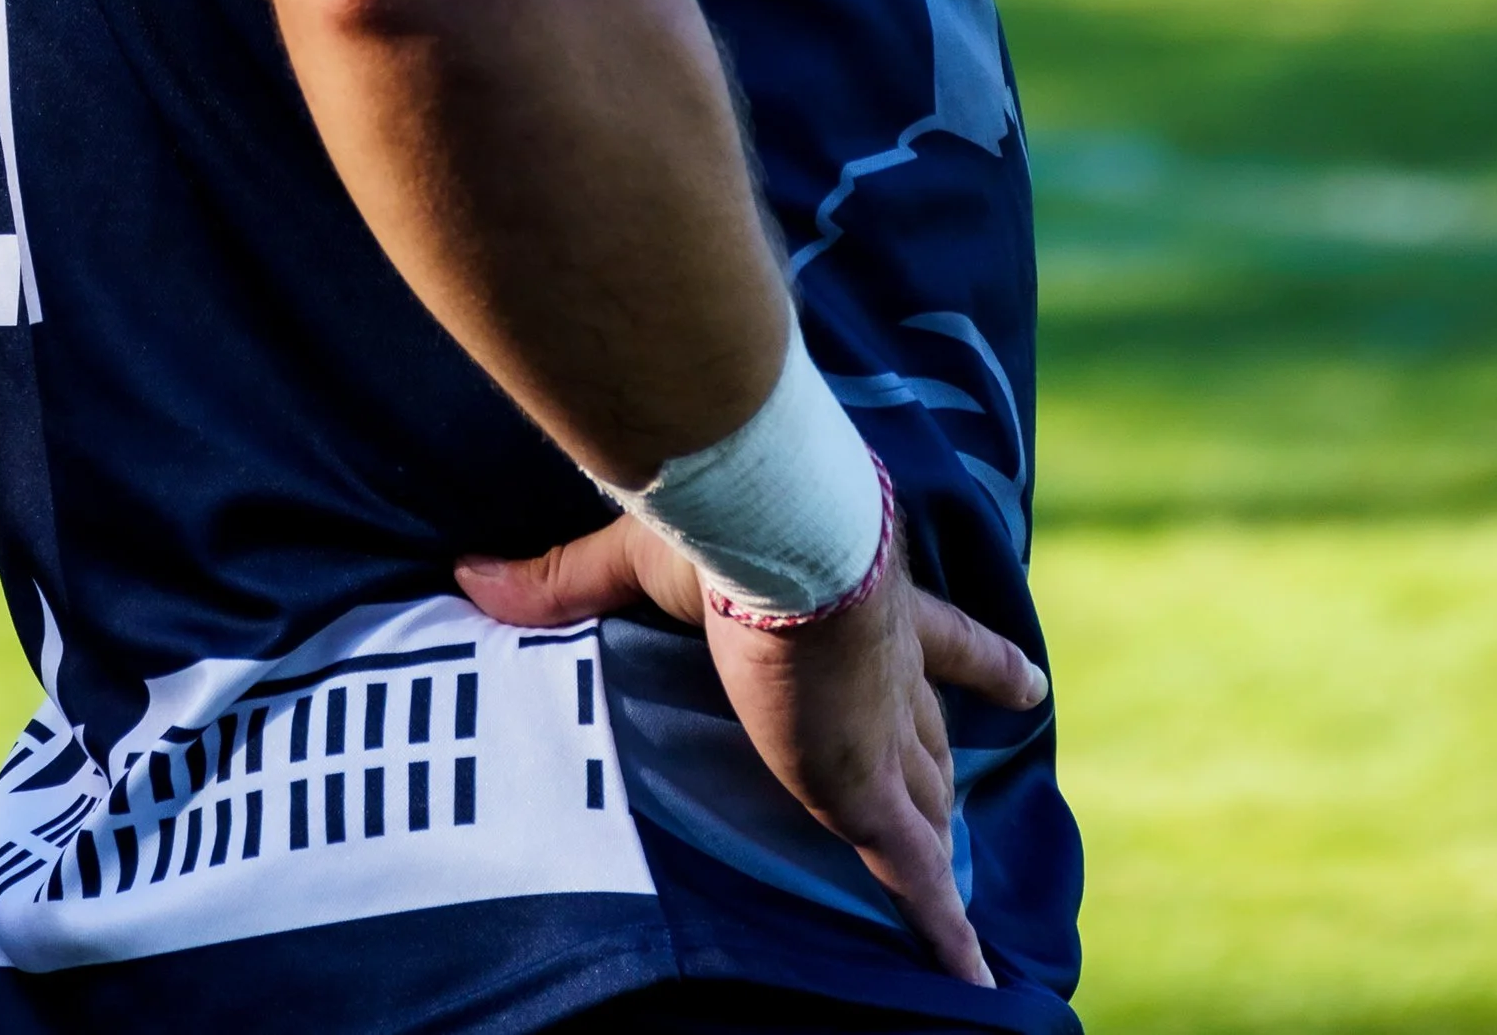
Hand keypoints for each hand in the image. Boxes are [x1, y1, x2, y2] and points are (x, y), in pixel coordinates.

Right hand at [458, 513, 1046, 985]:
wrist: (780, 527)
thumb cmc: (726, 521)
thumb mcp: (645, 556)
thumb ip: (562, 579)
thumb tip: (468, 573)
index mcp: (870, 607)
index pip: (939, 642)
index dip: (984, 664)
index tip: (1029, 684)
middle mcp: (893, 675)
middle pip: (937, 733)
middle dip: (956, 762)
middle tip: (974, 803)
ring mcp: (885, 738)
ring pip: (930, 805)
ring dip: (944, 844)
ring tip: (964, 898)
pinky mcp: (868, 790)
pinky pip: (914, 877)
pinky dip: (944, 929)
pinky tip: (972, 976)